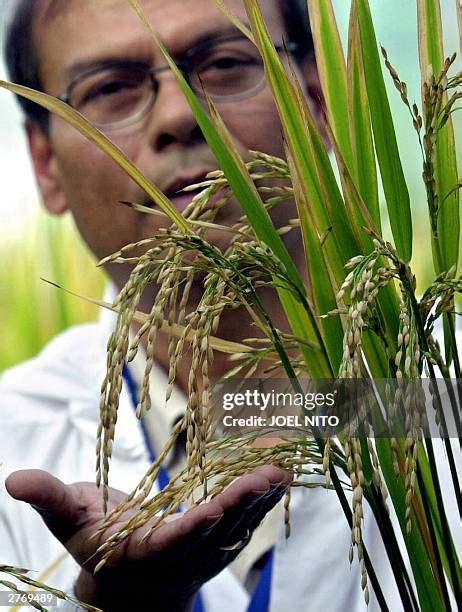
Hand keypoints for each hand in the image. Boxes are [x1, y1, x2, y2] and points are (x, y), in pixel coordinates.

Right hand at [6, 466, 290, 611]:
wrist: (130, 585)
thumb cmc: (98, 544)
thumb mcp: (71, 520)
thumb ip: (49, 498)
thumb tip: (14, 478)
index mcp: (145, 552)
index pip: (175, 540)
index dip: (200, 523)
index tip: (223, 502)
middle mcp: (183, 557)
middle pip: (218, 531)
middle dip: (244, 503)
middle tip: (270, 472)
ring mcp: (208, 553)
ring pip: (240, 525)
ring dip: (263, 495)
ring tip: (284, 465)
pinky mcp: (222, 542)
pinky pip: (247, 519)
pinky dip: (265, 495)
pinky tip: (282, 471)